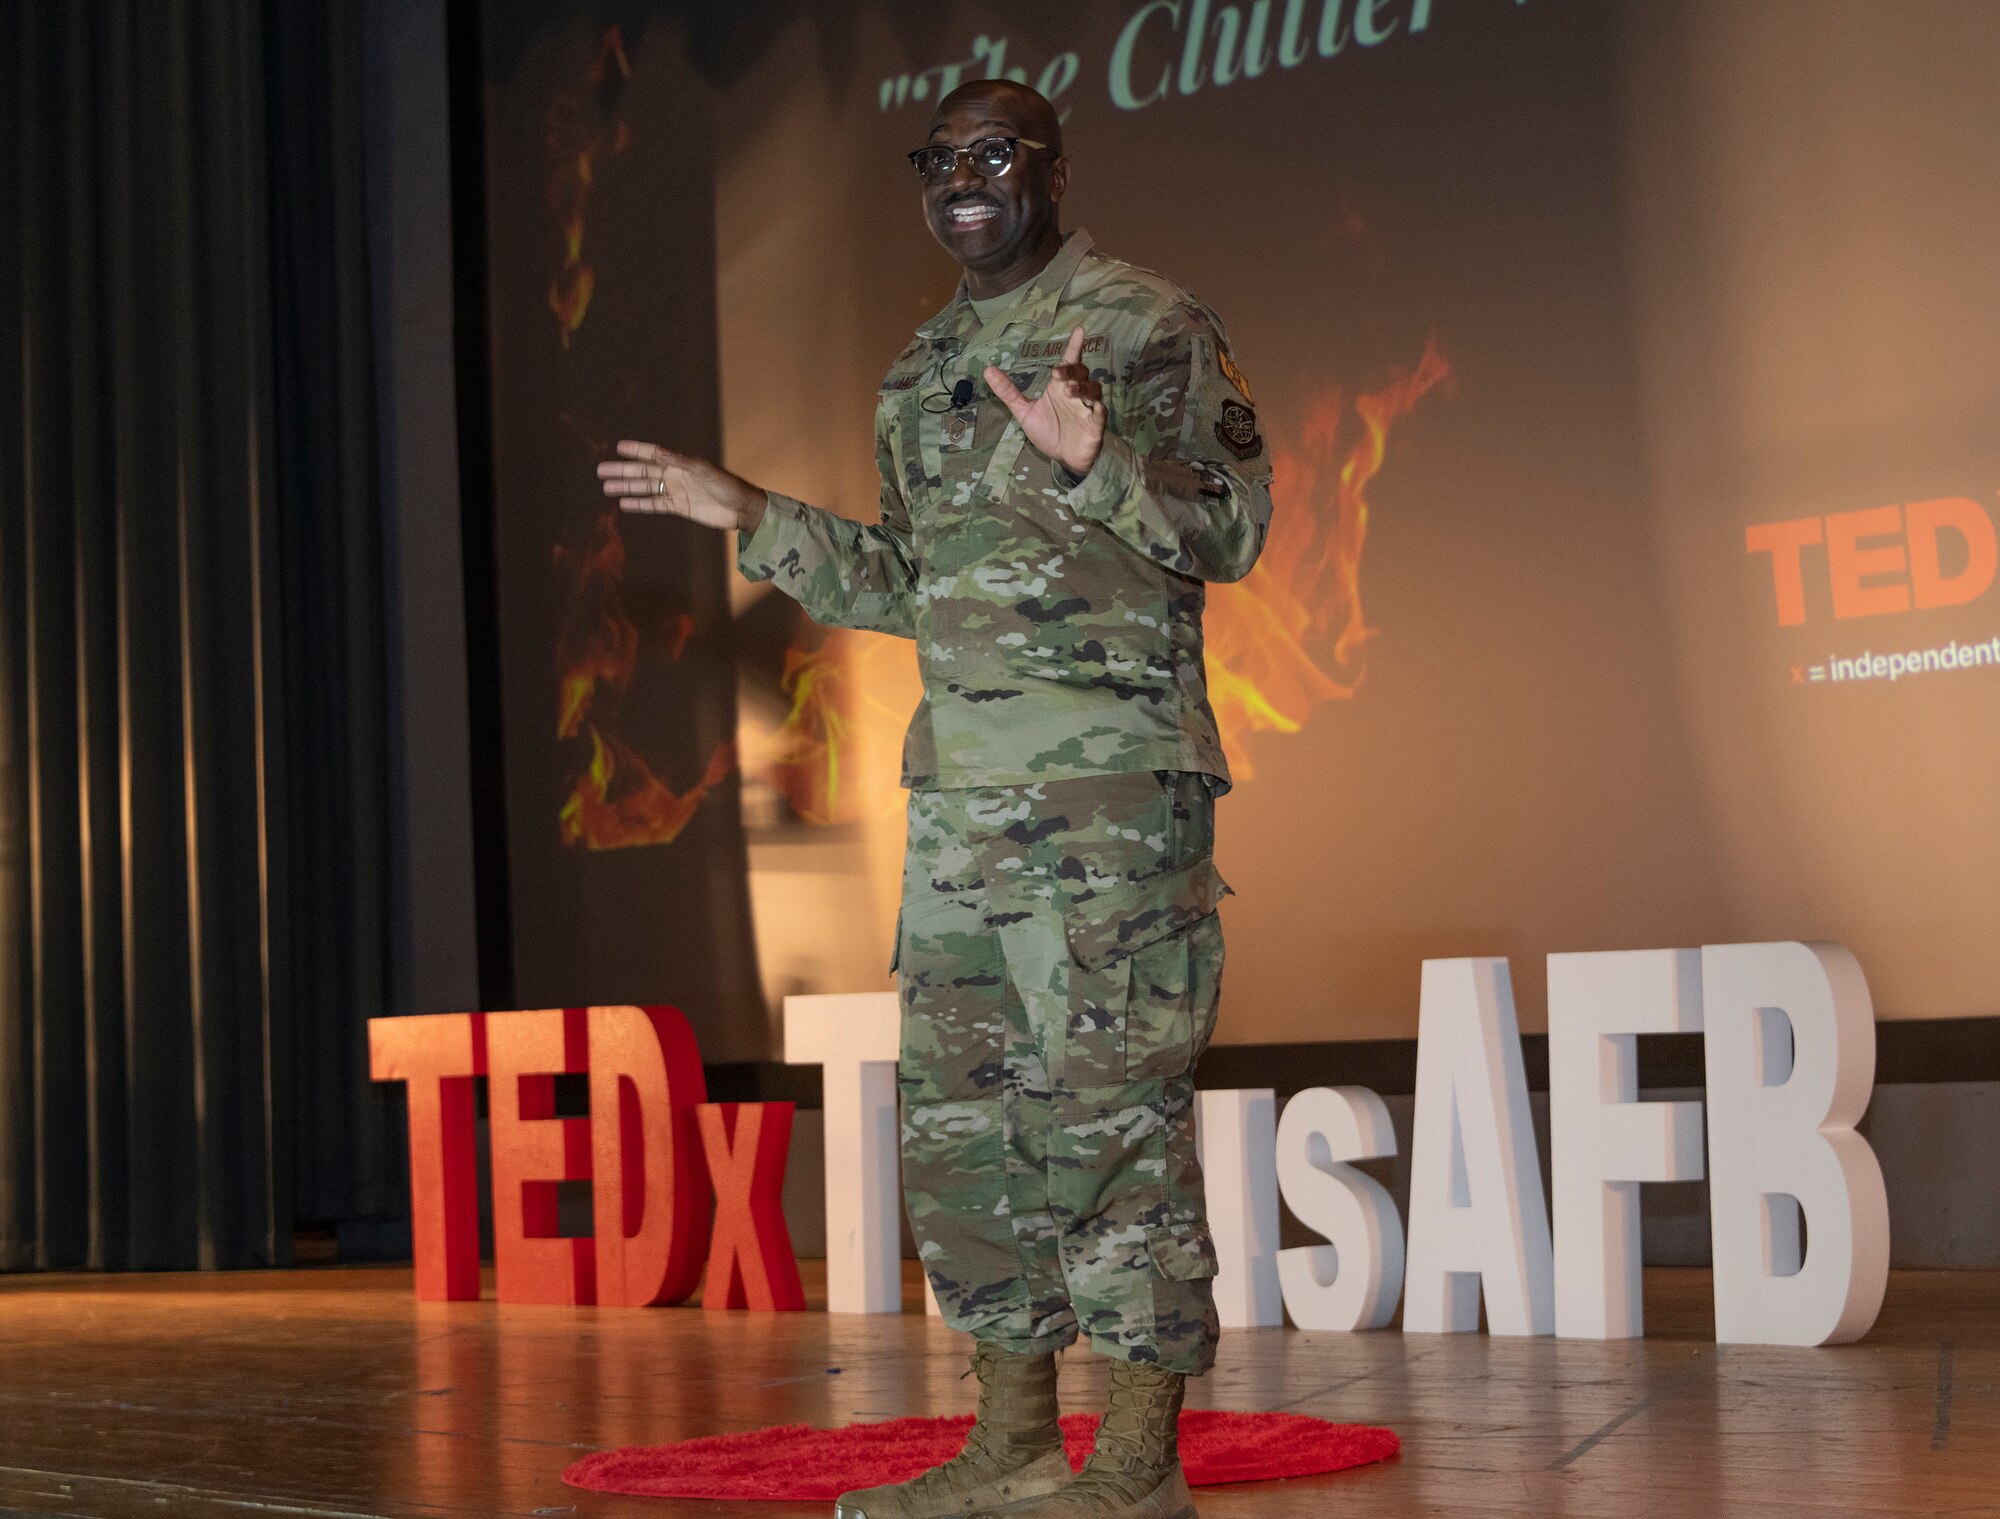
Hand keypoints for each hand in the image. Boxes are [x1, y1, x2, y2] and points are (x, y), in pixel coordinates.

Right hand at [598, 441, 766, 532]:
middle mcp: (675, 474)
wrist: (741, 509)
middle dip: (622, 470)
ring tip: (606, 487)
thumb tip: (658, 453)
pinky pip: (654, 504)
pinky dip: (639, 504)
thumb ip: (680, 461)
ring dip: (626, 487)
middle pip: (643, 471)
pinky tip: (624, 503)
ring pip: (645, 488)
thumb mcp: (705, 470)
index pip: (653, 453)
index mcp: (681, 462)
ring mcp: (676, 491)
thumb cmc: (727, 485)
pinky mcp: (679, 506)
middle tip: (601, 471)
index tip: (618, 447)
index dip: (636, 450)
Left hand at [984, 326, 1104, 477]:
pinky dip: (1098, 409)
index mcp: (1060, 388)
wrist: (1064, 458)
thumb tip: (987, 370)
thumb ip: (1008, 392)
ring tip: (1069, 391)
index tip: (1079, 331)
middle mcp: (1076, 394)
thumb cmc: (1049, 432)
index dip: (1075, 346)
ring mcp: (1088, 409)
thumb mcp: (1025, 412)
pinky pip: (1101, 414)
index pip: (1069, 362)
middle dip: (1072, 371)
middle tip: (1057, 375)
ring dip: (1083, 388)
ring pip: (1093, 389)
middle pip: (1081, 373)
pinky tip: (1095, 407)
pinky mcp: (1095, 425)